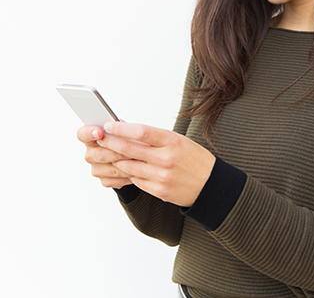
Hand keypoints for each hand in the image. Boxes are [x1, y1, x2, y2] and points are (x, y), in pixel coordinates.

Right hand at [77, 125, 132, 188]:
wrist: (136, 155)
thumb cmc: (128, 138)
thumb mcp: (125, 128)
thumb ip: (119, 127)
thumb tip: (120, 126)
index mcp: (92, 136)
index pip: (83, 134)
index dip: (89, 133)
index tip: (99, 132)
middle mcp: (91, 153)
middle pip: (99, 155)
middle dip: (117, 152)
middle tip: (130, 150)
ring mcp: (96, 168)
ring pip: (110, 168)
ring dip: (126, 165)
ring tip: (138, 160)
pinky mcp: (105, 180)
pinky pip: (116, 179)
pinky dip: (128, 175)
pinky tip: (136, 170)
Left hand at [96, 122, 215, 206]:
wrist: (211, 185)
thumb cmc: (195, 159)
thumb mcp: (180, 141)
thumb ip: (157, 138)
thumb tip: (131, 132)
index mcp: (173, 141)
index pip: (141, 132)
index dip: (122, 128)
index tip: (109, 124)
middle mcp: (166, 158)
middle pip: (130, 149)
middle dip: (111, 142)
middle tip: (100, 138)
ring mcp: (162, 176)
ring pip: (129, 167)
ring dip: (116, 159)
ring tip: (108, 153)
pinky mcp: (159, 190)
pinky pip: (136, 181)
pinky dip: (128, 173)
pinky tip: (124, 167)